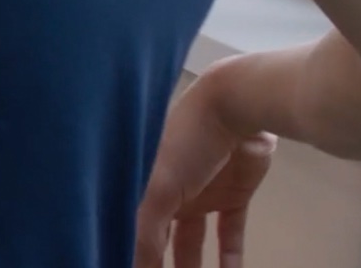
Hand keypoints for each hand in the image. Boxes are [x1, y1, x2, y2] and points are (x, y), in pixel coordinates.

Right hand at [135, 70, 276, 267]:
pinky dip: (230, 256)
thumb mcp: (158, 189)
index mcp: (143, 186)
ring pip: (194, 241)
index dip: (130, 252)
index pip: (131, 228)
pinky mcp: (233, 194)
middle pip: (160, 238)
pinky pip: (230, 231)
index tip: (123, 265)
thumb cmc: (186, 143)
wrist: (237, 108)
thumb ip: (145, 233)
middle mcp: (168, 191)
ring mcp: (202, 193)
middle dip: (159, 264)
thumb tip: (134, 265)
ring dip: (193, 266)